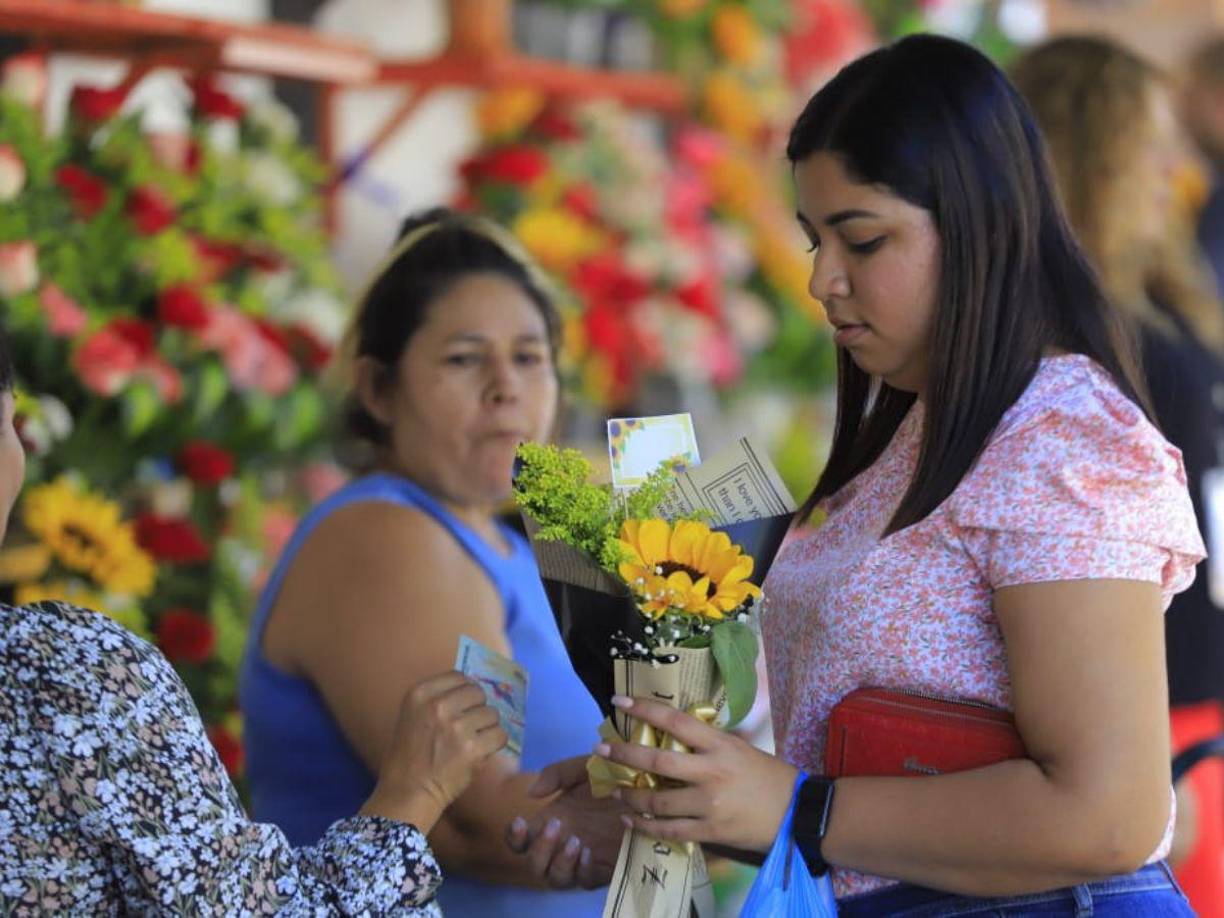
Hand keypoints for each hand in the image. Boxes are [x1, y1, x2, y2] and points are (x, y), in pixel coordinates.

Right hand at [362, 672, 506, 831]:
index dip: (466, 691)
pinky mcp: (473, 748)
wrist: (408, 792)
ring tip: (473, 741)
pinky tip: (481, 751)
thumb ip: (436, 699)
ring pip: (492, 713)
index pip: (459, 677)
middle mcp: (438, 706)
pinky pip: (500, 734)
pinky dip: (495, 743)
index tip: (464, 706)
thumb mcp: (412, 715)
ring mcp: (457, 727)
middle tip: (470, 726)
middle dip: (477, 708)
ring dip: (487, 727)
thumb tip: (471, 688)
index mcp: (420, 694)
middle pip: (478, 693)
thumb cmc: (409, 756)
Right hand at [504, 755, 627, 888]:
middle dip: (540, 848)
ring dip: (559, 862)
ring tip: (576, 842)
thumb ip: (557, 773)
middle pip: (534, 864)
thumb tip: (532, 793)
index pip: (520, 840)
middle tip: (556, 825)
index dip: (514, 836)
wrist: (649, 790)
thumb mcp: (584, 768)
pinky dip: (582, 871)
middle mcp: (562, 845)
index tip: (521, 820)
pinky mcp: (604, 870)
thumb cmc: (613, 779)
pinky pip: (584, 882)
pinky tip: (590, 852)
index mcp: (552, 822)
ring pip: (555, 878)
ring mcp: (581, 860)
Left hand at [594, 695, 796, 852]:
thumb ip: (710, 743)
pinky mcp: (709, 831)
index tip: (620, 702)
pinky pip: (668, 830)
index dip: (644, 709)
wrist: (796, 813)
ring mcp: (709, 803)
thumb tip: (677, 732)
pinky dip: (645, 826)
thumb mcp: (741, 749)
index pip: (675, 721)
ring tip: (616, 790)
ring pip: (657, 799)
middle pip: (656, 759)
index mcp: (720, 745)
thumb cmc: (769, 777)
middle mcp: (711, 772)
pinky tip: (631, 820)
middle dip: (624, 754)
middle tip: (602, 749)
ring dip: (630, 794)